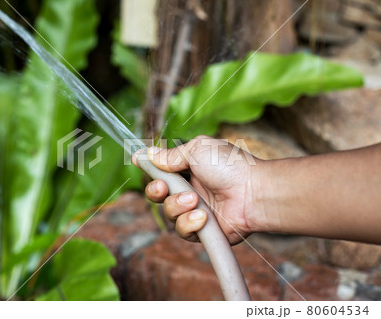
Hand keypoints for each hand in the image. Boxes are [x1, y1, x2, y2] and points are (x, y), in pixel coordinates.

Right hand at [134, 135, 262, 244]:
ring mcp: (195, 210)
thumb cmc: (230, 166)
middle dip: (156, 191)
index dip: (150, 170)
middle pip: (158, 195)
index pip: (161, 172)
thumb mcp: (197, 150)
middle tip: (163, 188)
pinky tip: (203, 216)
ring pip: (168, 213)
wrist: (254, 192)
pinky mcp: (201, 230)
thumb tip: (147, 153)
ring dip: (177, 206)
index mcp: (188, 169)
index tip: (138, 162)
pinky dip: (189, 223)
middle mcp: (190, 189)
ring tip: (194, 200)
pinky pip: (182, 230)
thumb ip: (170, 155)